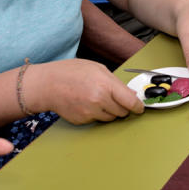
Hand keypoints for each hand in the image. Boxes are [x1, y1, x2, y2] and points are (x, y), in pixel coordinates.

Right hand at [28, 59, 144, 124]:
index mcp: (105, 85)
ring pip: (110, 118)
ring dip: (110, 111)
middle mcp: (98, 100)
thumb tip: (131, 95)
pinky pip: (96, 120)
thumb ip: (116, 83)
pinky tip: (86, 103)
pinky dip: (96, 114)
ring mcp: (89, 112)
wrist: (47, 84)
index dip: (138, 106)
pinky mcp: (81, 120)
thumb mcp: (98, 69)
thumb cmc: (71, 72)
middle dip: (122, 107)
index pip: (130, 102)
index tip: (140, 108)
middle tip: (115, 99)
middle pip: (122, 112)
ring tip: (98, 99)